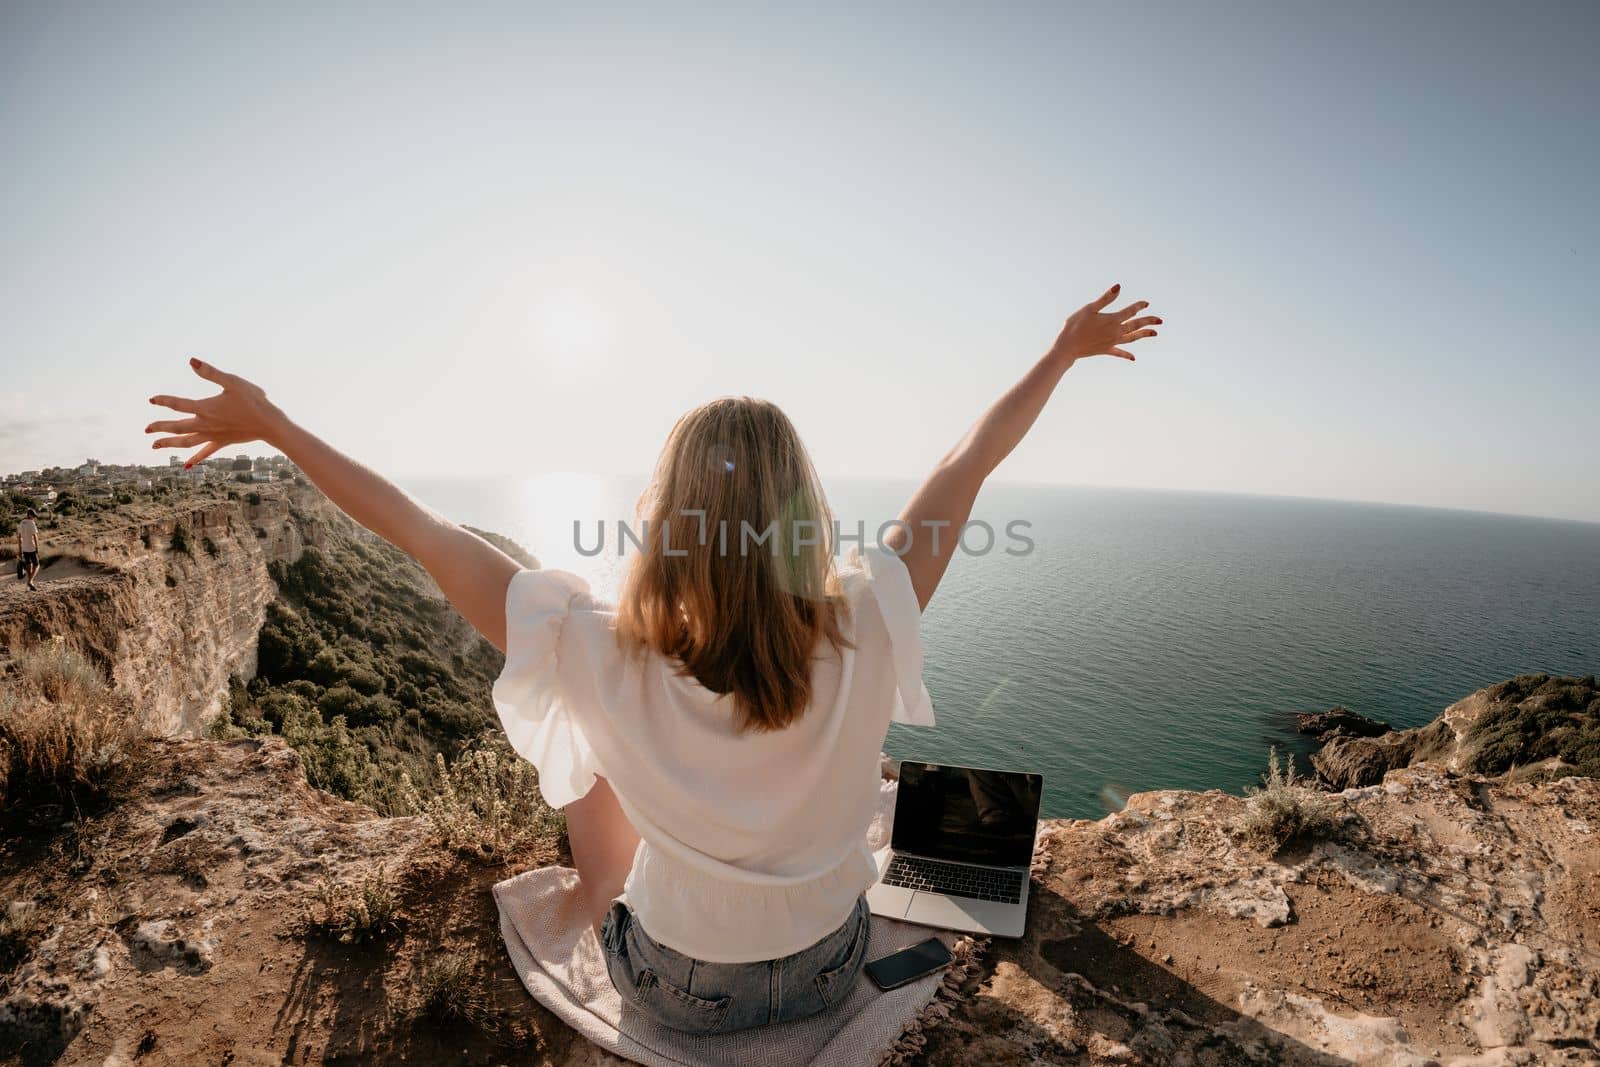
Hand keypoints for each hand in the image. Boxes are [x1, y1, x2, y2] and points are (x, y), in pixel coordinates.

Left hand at [145, 358, 286, 467]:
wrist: (269, 424)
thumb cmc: (253, 400)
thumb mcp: (232, 382)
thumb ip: (210, 372)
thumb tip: (191, 361)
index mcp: (206, 408)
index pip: (178, 404)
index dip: (163, 401)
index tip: (151, 400)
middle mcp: (206, 424)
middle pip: (177, 427)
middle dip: (160, 427)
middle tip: (146, 429)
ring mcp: (213, 436)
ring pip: (186, 442)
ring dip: (170, 443)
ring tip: (155, 445)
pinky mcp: (222, 442)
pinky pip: (205, 452)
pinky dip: (195, 459)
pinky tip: (186, 466)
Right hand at [1049, 283, 1161, 363]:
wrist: (1067, 347)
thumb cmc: (1075, 325)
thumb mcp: (1089, 308)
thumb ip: (1106, 299)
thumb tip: (1118, 287)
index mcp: (1112, 320)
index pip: (1131, 311)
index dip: (1139, 306)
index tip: (1146, 303)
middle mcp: (1115, 332)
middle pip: (1136, 325)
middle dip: (1149, 322)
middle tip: (1161, 320)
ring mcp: (1112, 342)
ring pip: (1132, 338)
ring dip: (1143, 335)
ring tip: (1155, 333)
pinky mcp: (1106, 350)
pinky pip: (1119, 352)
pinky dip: (1127, 355)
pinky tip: (1133, 358)